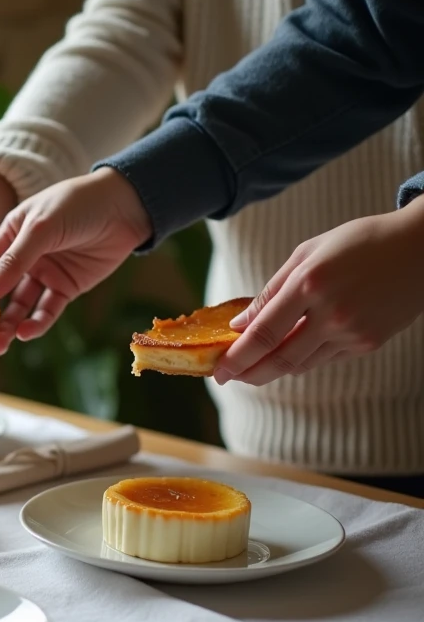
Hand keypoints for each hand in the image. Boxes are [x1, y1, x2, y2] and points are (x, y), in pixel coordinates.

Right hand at [0, 167, 151, 354]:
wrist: (125, 206)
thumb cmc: (77, 204)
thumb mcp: (40, 228)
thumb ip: (13, 261)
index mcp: (11, 234)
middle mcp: (25, 256)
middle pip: (1, 290)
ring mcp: (46, 273)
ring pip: (21, 305)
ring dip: (10, 325)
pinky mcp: (67, 287)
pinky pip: (47, 309)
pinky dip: (37, 322)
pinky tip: (27, 333)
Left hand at [214, 199, 423, 385]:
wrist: (420, 249)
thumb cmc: (358, 243)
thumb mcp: (307, 253)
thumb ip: (270, 291)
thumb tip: (240, 326)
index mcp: (310, 284)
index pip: (263, 334)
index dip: (236, 358)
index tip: (218, 370)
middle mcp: (331, 313)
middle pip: (279, 360)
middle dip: (248, 374)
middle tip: (227, 378)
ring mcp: (352, 332)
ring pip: (301, 364)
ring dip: (271, 370)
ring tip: (251, 368)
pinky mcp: (369, 343)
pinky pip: (324, 359)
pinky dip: (302, 359)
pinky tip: (288, 353)